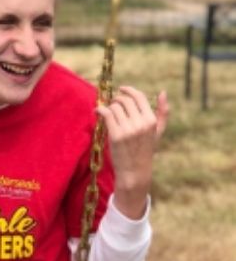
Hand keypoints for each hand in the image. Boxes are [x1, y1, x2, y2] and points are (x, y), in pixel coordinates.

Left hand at [96, 86, 168, 218]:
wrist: (134, 171)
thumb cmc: (145, 150)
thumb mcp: (157, 132)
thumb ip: (163, 113)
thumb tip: (162, 92)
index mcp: (151, 120)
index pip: (139, 97)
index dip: (128, 90)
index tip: (121, 89)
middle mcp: (141, 124)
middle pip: (125, 100)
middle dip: (116, 99)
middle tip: (112, 103)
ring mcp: (128, 130)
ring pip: (114, 107)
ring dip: (108, 106)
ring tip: (107, 111)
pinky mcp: (116, 135)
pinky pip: (106, 114)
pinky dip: (100, 110)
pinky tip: (97, 112)